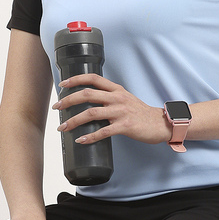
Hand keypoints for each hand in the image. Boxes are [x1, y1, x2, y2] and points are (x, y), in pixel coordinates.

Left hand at [53, 73, 170, 144]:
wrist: (161, 124)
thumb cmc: (141, 114)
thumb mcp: (125, 99)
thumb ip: (109, 98)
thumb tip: (89, 103)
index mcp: (117, 90)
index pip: (93, 78)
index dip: (76, 79)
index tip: (62, 85)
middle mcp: (117, 98)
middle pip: (87, 94)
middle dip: (68, 100)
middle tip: (57, 108)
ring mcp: (121, 112)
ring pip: (91, 113)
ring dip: (74, 121)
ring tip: (63, 127)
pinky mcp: (125, 126)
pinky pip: (103, 132)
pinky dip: (90, 136)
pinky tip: (81, 140)